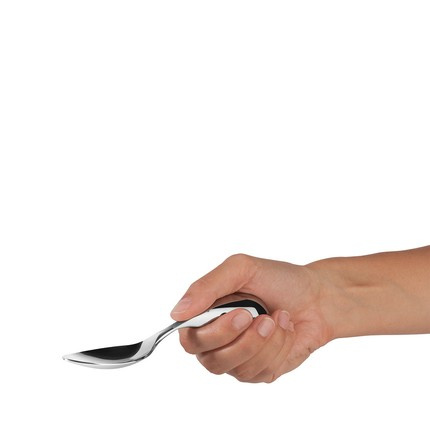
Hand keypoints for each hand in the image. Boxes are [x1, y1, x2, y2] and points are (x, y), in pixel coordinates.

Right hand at [170, 254, 332, 382]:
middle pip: (211, 360)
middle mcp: (218, 340)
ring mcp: (239, 358)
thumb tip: (177, 313)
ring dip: (266, 341)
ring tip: (277, 318)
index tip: (241, 314)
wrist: (317, 297)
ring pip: (239, 367)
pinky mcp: (260, 370)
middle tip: (262, 317)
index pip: (189, 339)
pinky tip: (285, 329)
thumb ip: (207, 287)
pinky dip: (279, 347)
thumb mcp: (241, 269)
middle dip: (243, 340)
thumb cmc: (278, 279)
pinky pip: (262, 371)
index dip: (212, 333)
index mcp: (207, 314)